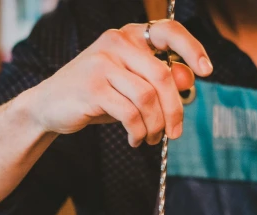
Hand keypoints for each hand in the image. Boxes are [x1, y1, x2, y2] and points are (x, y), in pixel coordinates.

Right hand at [22, 20, 212, 146]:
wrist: (50, 106)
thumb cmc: (96, 95)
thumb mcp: (130, 85)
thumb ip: (158, 80)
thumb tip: (189, 81)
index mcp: (128, 36)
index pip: (168, 31)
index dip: (192, 49)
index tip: (207, 72)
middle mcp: (115, 43)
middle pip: (162, 76)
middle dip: (174, 110)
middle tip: (175, 133)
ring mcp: (102, 64)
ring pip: (147, 98)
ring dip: (155, 125)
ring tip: (151, 139)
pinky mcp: (92, 88)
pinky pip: (129, 113)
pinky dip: (138, 132)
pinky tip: (135, 140)